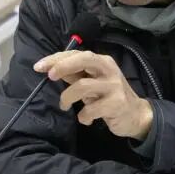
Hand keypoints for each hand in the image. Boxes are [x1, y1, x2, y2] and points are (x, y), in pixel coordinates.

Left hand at [34, 50, 152, 139]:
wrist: (136, 115)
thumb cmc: (109, 96)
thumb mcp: (93, 82)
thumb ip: (75, 75)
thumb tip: (51, 69)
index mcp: (102, 61)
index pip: (77, 54)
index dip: (57, 59)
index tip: (39, 67)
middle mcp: (109, 69)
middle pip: (83, 60)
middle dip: (63, 66)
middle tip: (49, 76)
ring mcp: (114, 86)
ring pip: (82, 86)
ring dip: (67, 98)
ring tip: (65, 106)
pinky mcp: (116, 103)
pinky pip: (90, 109)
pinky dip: (83, 116)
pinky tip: (86, 119)